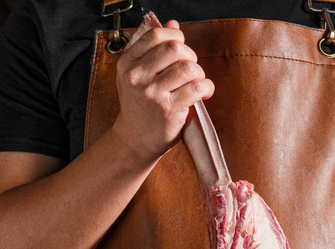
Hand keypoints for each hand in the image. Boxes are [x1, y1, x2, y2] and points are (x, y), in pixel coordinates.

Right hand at [110, 20, 213, 160]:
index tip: (181, 49)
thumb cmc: (140, 106)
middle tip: (190, 69)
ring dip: (199, 73)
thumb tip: (173, 23)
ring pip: (188, 67)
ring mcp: (151, 93)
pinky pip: (196, 87)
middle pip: (175, 48)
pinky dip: (206, 88)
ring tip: (195, 83)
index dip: (175, 36)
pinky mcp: (167, 109)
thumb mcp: (138, 75)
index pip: (155, 35)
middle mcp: (136, 76)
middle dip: (190, 55)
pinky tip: (203, 93)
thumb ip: (154, 49)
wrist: (135, 140)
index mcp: (127, 63)